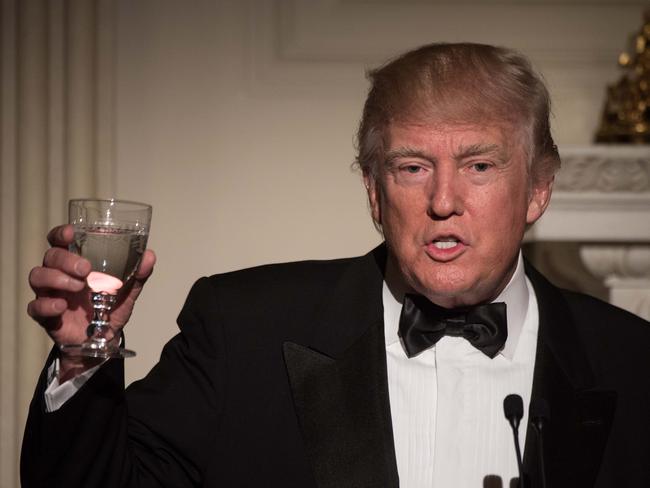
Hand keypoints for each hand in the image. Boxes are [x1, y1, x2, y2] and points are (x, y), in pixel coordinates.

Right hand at [27, 224, 155, 379]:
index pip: (59, 241)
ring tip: (78, 286)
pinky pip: (34, 307)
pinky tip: (61, 306)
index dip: (61, 234)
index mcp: (74, 264)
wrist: (103, 341)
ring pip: (37, 276)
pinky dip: (45, 305)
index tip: (71, 233)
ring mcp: (49, 294)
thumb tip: (150, 255)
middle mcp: (58, 275)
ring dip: (56, 278)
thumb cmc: (109, 309)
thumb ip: (138, 275)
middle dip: (66, 259)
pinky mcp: (45, 315)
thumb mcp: (127, 292)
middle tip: (86, 269)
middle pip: (50, 256)